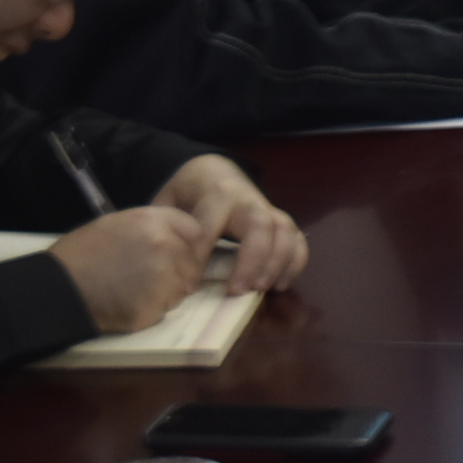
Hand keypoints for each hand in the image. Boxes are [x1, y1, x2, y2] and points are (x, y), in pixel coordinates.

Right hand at [49, 206, 210, 331]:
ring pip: (183, 287)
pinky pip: (166, 309)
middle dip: (180, 270)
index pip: (194, 230)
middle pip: (193, 261)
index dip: (187, 243)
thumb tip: (176, 239)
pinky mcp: (154, 307)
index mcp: (152, 221)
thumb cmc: (79, 255)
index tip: (177, 253)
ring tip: (135, 290)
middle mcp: (164, 245)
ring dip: (168, 291)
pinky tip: (128, 304)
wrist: (56, 289)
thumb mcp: (114, 225)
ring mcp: (162, 277)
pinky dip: (153, 310)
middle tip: (151, 278)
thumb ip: (150, 227)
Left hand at [155, 156, 308, 291]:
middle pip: (260, 224)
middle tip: (237, 290)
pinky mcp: (279, 221)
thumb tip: (164, 264)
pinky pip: (298, 239)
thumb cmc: (186, 193)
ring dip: (277, 262)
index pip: (211, 224)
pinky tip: (281, 285)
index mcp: (215, 192)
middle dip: (252, 259)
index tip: (189, 285)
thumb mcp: (167, 201)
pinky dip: (295, 262)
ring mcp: (267, 209)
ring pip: (285, 231)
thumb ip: (166, 227)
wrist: (211, 171)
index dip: (201, 255)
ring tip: (261, 289)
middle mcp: (246, 198)